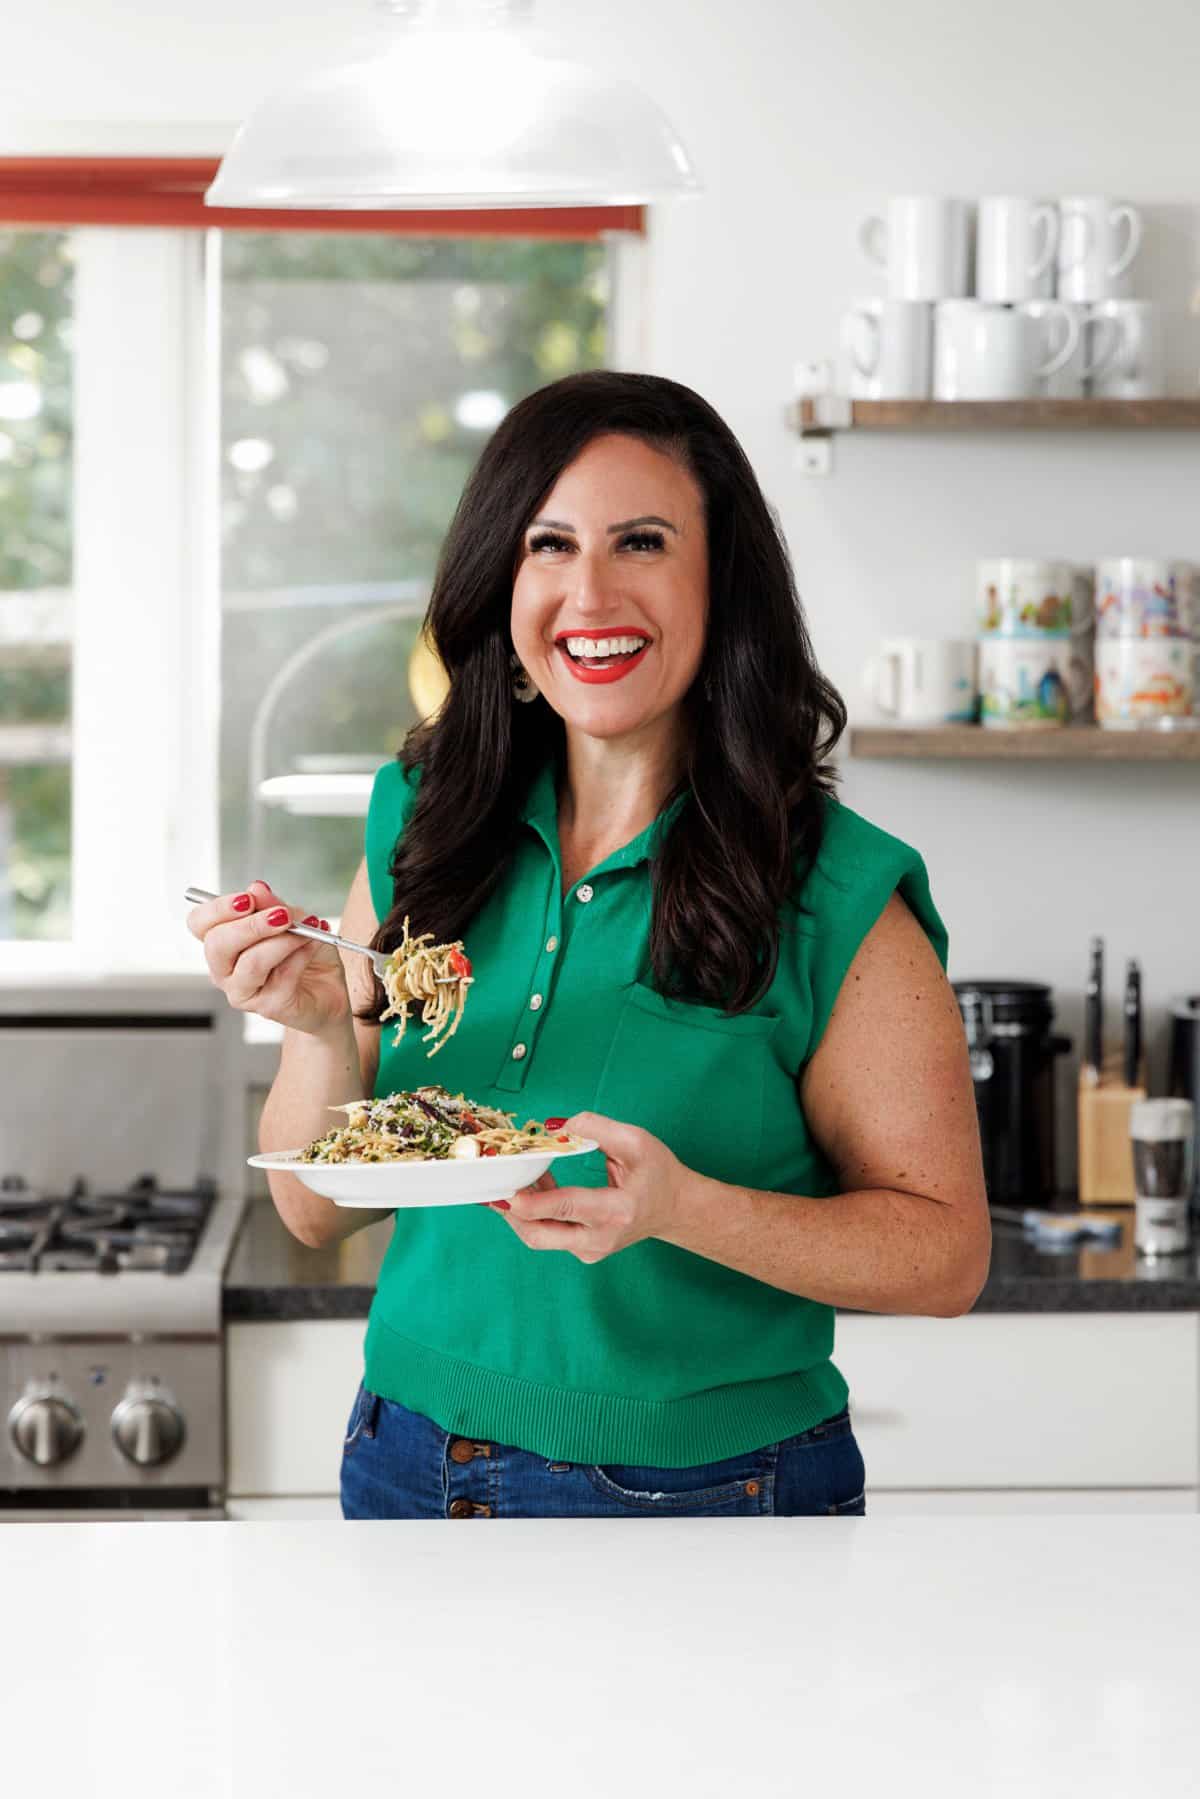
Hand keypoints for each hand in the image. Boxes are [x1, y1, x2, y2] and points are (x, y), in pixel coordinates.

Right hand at [187, 880, 350, 1036]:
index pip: (199, 923)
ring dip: (282, 941)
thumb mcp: (292, 920)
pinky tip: (312, 944)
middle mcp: (224, 970)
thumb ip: (272, 905)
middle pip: (218, 945)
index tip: (247, 898)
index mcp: (221, 944)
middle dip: (252, 925)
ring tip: (305, 930)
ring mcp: (243, 992)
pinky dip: (301, 954)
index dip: (218, 909)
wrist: (328, 989)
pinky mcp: (269, 1007)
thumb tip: (257, 888)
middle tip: (282, 915)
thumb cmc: (304, 953)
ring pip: (252, 962)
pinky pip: (282, 976)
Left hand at [489, 1112, 688, 1263]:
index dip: (531, 1200)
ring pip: (537, 1236)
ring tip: (517, 1176)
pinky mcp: (582, 1252)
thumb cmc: (657, 1173)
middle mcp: (600, 1238)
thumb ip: (596, 1128)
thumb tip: (556, 1127)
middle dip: (510, 1211)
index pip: (565, 1208)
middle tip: (493, 1184)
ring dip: (520, 1209)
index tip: (506, 1189)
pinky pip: (547, 1234)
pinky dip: (533, 1212)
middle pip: (539, 1234)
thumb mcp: (636, 1141)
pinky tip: (535, 1186)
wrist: (674, 1208)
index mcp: (617, 1211)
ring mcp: (589, 1251)